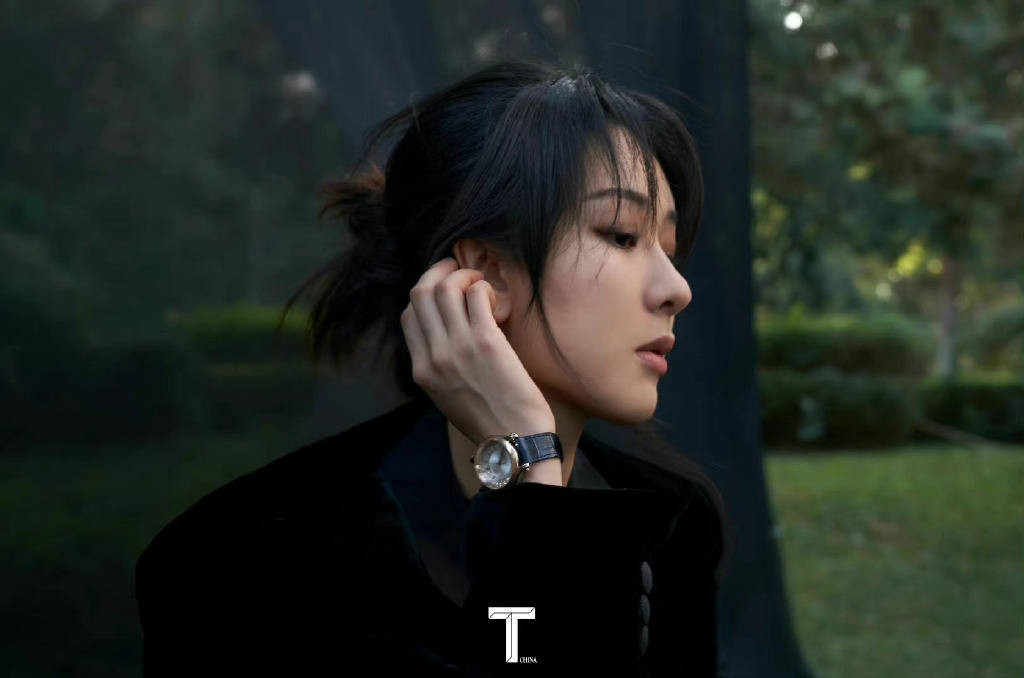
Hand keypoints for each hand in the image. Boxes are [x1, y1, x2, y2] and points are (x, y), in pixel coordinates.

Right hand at [400, 257, 555, 446]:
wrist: (514, 441)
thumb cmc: (488, 421)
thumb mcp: (447, 397)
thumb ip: (439, 366)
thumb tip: (446, 335)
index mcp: (421, 370)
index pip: (408, 315)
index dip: (424, 293)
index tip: (443, 287)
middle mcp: (434, 356)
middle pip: (420, 294)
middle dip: (439, 272)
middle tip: (459, 270)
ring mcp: (458, 347)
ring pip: (445, 288)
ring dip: (464, 276)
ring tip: (480, 284)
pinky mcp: (487, 342)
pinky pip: (476, 295)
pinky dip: (484, 287)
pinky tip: (495, 299)